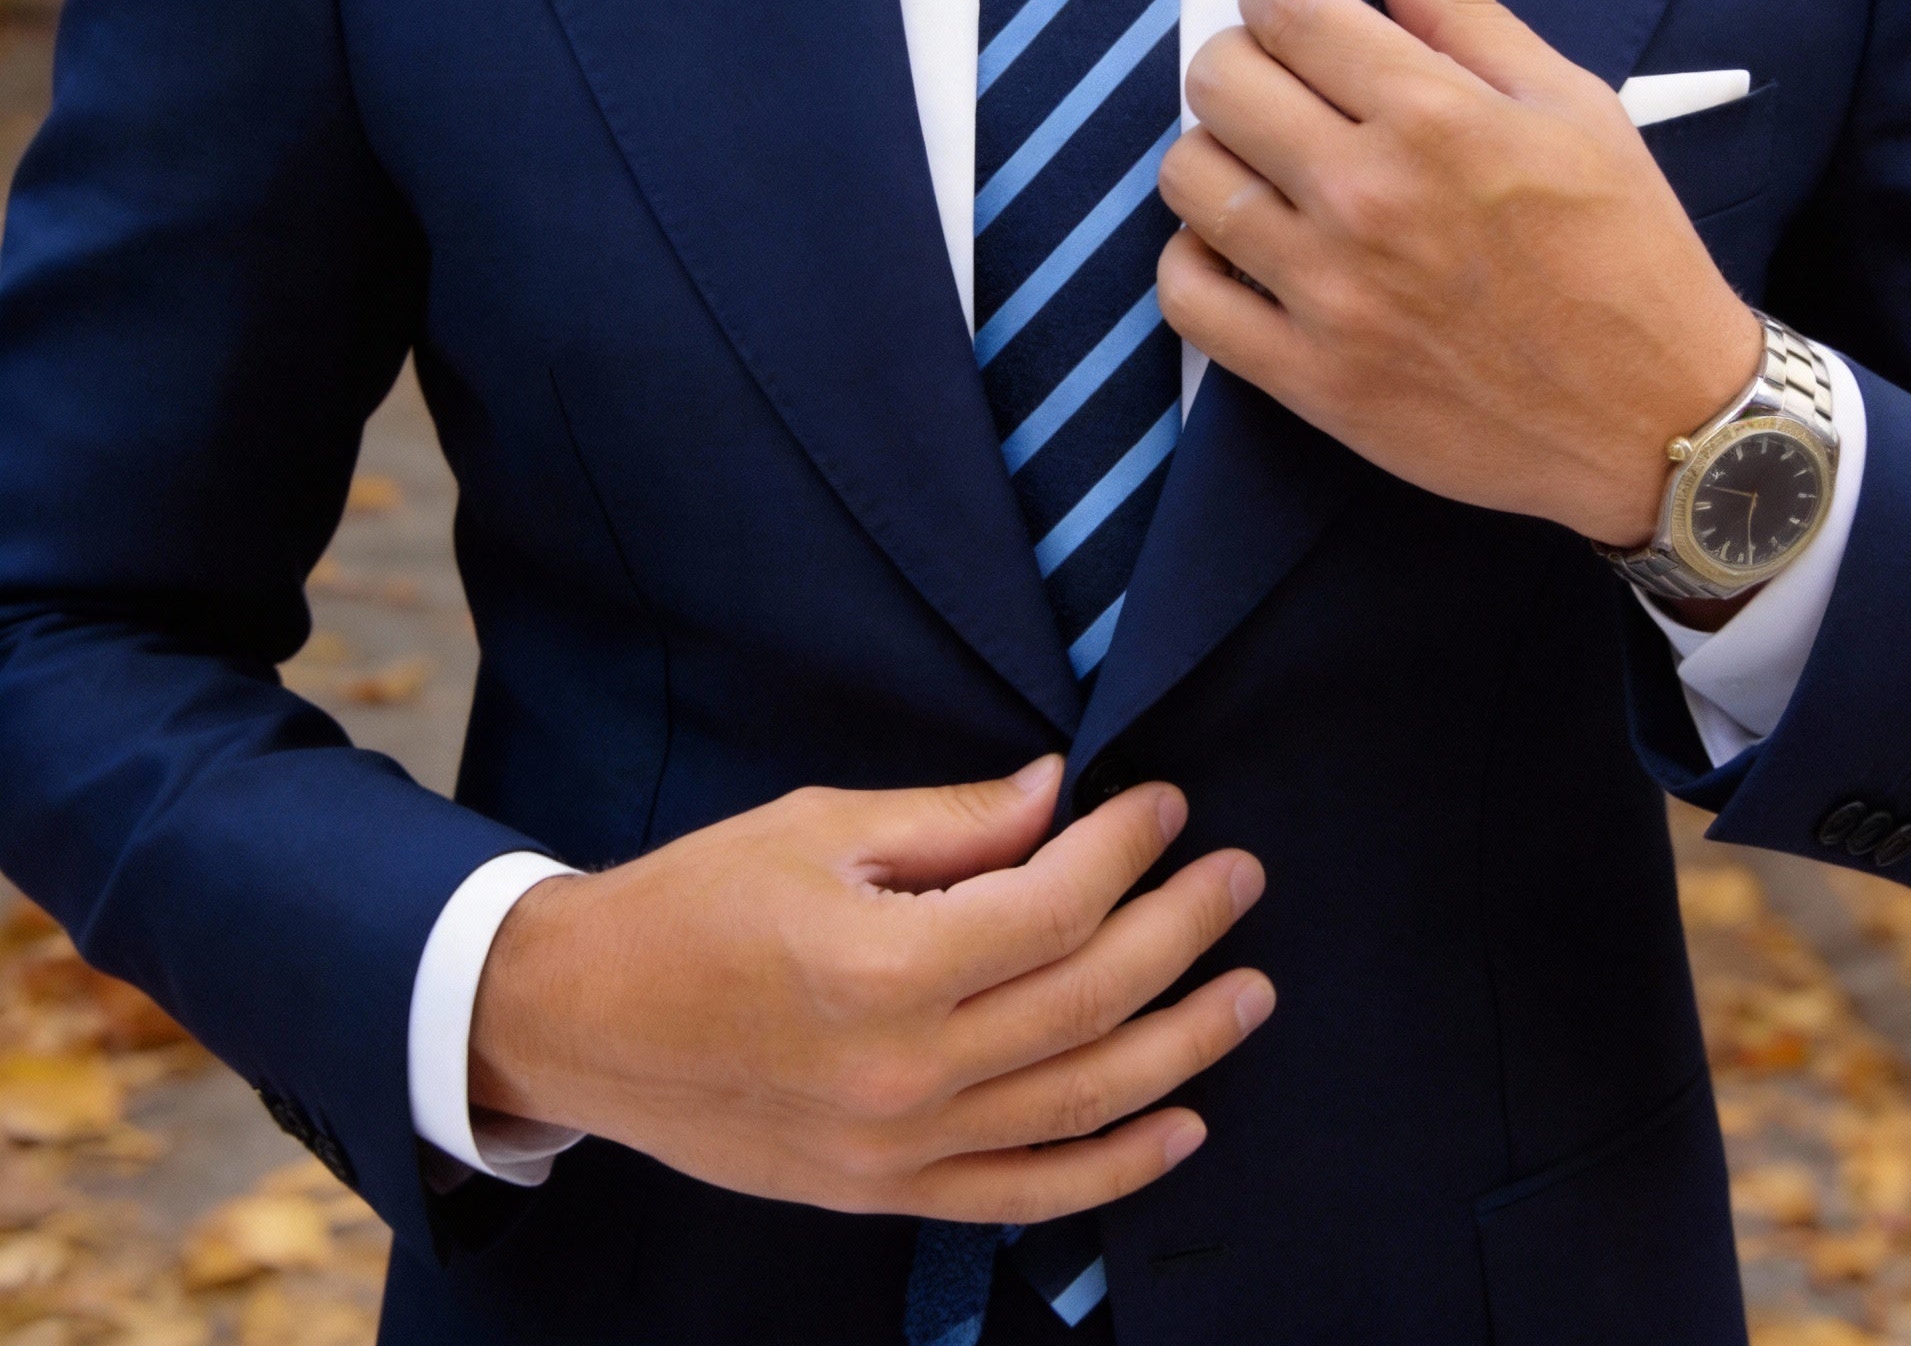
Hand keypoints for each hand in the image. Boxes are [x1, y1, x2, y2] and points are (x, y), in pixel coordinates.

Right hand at [470, 757, 1270, 1221]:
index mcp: (880, 966)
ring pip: (1080, 1103)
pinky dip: (1113, 1170)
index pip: (1052, 905)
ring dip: (1182, 1047)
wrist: (583, 1019)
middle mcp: (900, 1072)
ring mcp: (896, 1150)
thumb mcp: (817, 826)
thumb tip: (1059, 795)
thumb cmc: (694, 903)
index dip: (1124, 848)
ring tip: (1249, 992)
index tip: (1166, 805)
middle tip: (1240, 879)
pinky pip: (1025, 1194)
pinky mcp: (884, 1193)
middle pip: (1088, 1003)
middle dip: (1182, 934)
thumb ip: (952, 820)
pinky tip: (1180, 1124)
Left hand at [1156, 0, 1760, 548]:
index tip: (1292, 18)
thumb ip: (1469, 19)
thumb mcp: (1574, 109)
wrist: (1656, 419)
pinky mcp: (1308, 377)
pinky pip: (1186, 297)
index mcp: (1434, 117)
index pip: (1285, 11)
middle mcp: (1366, 196)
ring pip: (1188, 180)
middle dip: (1238, 65)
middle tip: (1277, 92)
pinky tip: (1237, 251)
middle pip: (1217, 82)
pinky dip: (1194, 262)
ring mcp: (1328, 292)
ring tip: (1260, 172)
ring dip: (1213, 158)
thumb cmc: (1627, 255)